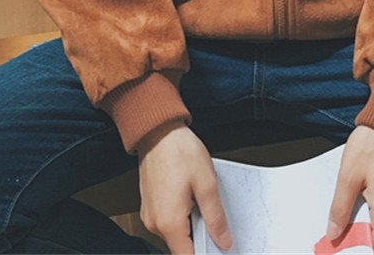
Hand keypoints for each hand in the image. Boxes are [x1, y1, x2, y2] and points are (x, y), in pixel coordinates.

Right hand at [136, 121, 231, 254]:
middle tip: (212, 216)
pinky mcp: (150, 205)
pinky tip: (189, 196)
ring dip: (190, 223)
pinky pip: (168, 220)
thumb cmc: (179, 151)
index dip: (206, 253)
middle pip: (182, 246)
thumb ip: (215, 217)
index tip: (218, 247)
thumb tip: (224, 241)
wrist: (158, 131)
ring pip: (175, 233)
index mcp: (169, 222)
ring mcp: (150, 214)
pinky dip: (181, 214)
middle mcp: (155, 223)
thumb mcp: (206, 183)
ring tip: (199, 199)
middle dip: (200, 236)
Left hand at [327, 125, 373, 254]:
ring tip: (343, 220)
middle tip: (337, 236)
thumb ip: (340, 208)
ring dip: (363, 229)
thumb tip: (334, 232)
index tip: (345, 250)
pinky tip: (356, 206)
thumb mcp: (348, 175)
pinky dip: (371, 217)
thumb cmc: (373, 143)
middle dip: (358, 243)